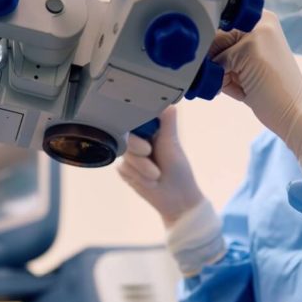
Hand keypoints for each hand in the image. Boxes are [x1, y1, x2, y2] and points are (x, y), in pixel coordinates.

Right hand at [116, 106, 204, 225]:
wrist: (176, 200)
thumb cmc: (179, 170)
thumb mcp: (172, 144)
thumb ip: (167, 122)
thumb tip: (167, 101)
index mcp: (151, 129)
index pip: (134, 117)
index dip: (132, 121)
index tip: (138, 129)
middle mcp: (139, 139)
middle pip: (125, 136)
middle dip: (139, 151)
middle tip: (150, 154)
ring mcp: (131, 155)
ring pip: (125, 155)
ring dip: (141, 168)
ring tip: (156, 176)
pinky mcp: (125, 169)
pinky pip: (123, 168)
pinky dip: (136, 177)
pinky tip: (148, 182)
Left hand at [210, 11, 301, 158]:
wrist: (297, 113)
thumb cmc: (269, 92)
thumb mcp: (245, 65)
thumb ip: (224, 52)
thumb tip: (193, 48)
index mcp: (261, 19)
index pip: (218, 25)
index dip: (213, 48)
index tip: (224, 66)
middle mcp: (260, 19)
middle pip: (212, 36)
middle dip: (214, 62)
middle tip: (239, 79)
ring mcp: (256, 31)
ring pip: (213, 51)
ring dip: (218, 73)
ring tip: (245, 85)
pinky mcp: (251, 47)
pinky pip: (218, 64)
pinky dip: (223, 82)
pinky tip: (246, 89)